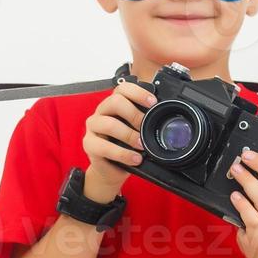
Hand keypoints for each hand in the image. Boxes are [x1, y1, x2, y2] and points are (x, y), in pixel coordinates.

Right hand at [81, 79, 153, 201]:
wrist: (112, 169)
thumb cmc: (126, 146)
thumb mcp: (138, 130)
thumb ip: (146, 120)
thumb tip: (167, 115)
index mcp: (114, 104)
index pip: (122, 88)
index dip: (138, 93)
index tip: (153, 102)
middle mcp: (101, 112)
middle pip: (114, 102)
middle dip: (134, 114)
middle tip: (145, 127)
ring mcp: (93, 127)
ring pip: (108, 124)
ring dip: (128, 135)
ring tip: (141, 145)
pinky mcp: (89, 144)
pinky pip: (104, 147)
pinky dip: (122, 154)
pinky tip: (135, 158)